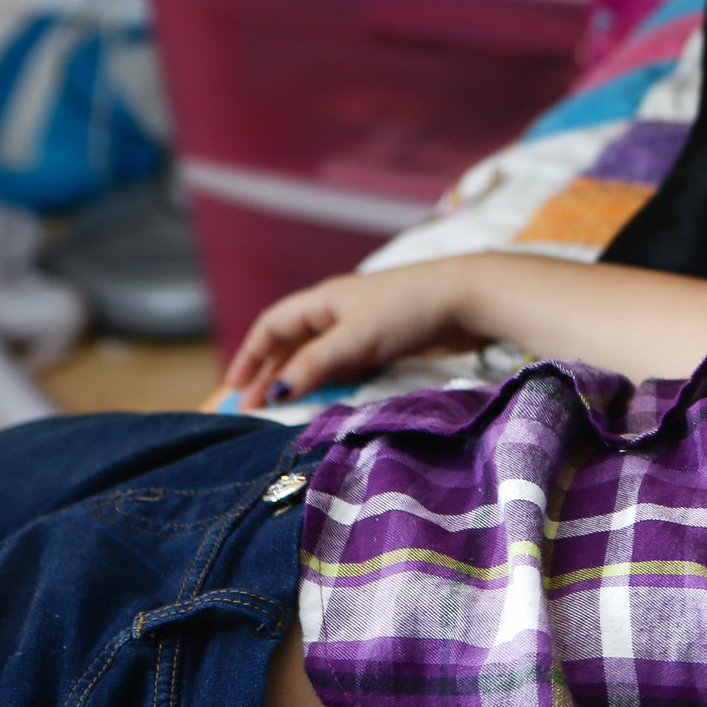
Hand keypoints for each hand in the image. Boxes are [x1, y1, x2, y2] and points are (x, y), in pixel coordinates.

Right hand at [222, 261, 489, 409]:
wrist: (471, 298)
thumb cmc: (409, 310)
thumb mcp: (354, 339)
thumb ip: (313, 365)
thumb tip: (274, 392)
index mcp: (324, 300)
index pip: (273, 325)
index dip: (251, 355)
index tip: (235, 388)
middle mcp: (340, 310)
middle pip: (293, 342)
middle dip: (271, 372)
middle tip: (255, 408)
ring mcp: (366, 326)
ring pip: (321, 354)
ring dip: (301, 378)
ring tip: (285, 407)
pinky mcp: (390, 342)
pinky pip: (349, 363)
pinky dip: (333, 380)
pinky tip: (330, 398)